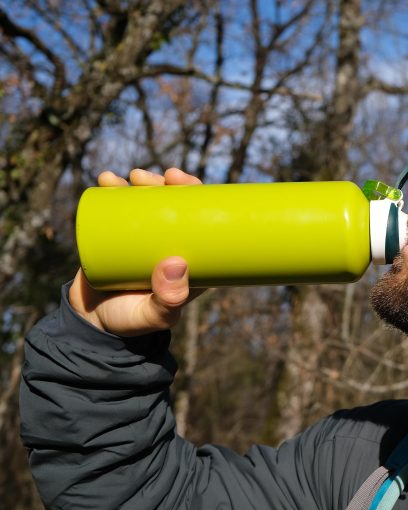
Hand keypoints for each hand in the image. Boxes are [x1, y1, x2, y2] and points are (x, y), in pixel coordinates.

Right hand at [69, 168, 203, 335]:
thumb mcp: (155, 315)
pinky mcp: (117, 237)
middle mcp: (170, 244)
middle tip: (163, 177)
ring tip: (134, 177)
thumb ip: (169, 299)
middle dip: (170, 184)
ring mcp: (143, 239)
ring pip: (147, 202)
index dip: (199, 196)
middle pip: (176, 205)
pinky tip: (107, 178)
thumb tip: (176, 264)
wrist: (94, 324)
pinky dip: (113, 191)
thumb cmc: (132, 321)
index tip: (184, 181)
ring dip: (143, 182)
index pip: (202, 222)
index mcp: (191, 259)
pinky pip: (117, 209)